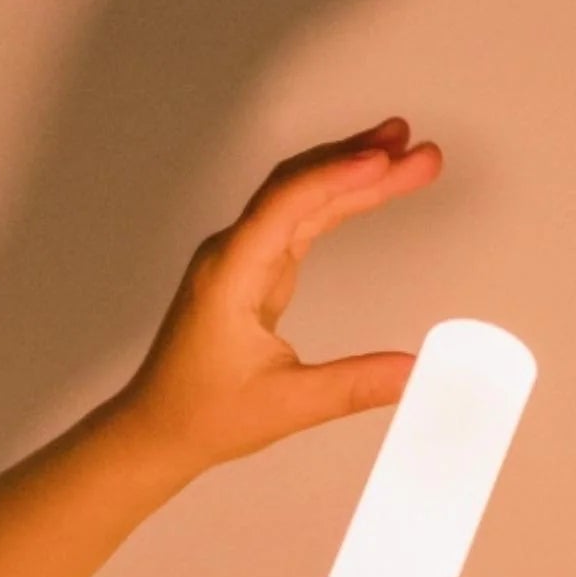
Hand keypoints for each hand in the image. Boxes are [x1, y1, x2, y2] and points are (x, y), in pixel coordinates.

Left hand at [117, 117, 441, 471]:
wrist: (157, 428)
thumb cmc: (202, 414)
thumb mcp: (285, 405)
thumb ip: (352, 385)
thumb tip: (413, 369)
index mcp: (230, 275)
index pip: (285, 206)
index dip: (336, 175)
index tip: (385, 158)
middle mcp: (231, 254)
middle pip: (297, 188)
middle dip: (358, 163)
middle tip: (418, 148)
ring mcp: (240, 258)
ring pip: (298, 199)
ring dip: (351, 174)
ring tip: (407, 153)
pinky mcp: (251, 270)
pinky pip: (297, 219)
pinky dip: (336, 201)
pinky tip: (370, 186)